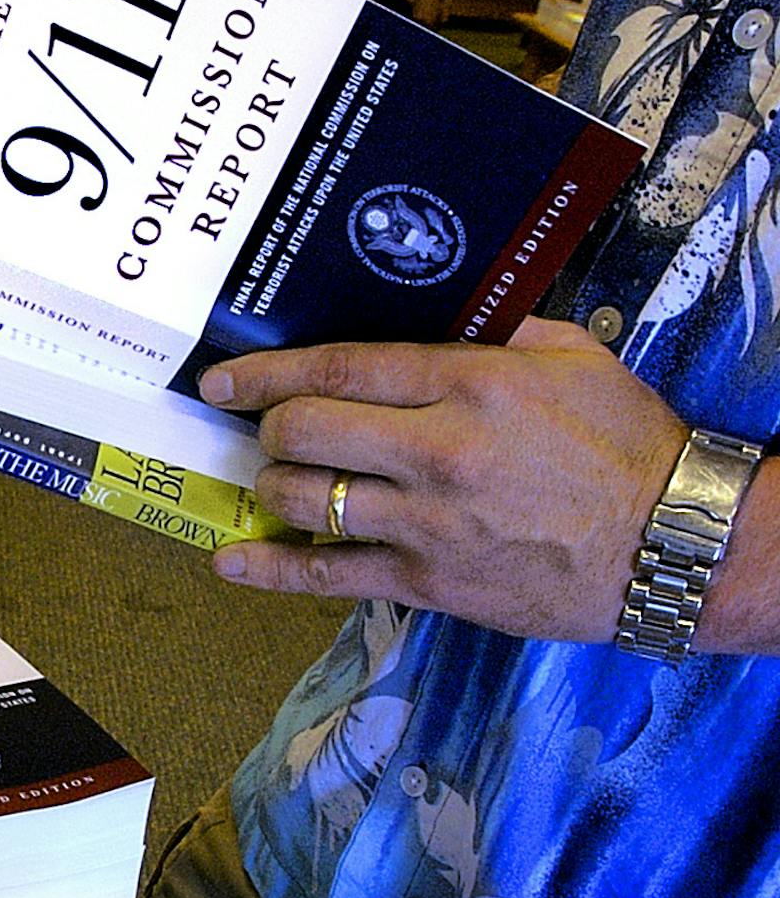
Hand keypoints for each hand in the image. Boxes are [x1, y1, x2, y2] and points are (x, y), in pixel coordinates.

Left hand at [201, 319, 688, 642]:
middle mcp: (437, 451)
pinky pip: (325, 576)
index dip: (266, 373)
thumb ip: (493, 332)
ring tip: (278, 479)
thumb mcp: (571, 357)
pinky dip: (269, 569)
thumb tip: (432, 315)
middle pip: (303, 431)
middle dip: (271, 427)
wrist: (673, 541)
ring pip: (304, 499)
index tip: (225, 379)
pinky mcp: (426, 582)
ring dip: (274, 486)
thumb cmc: (625, 443)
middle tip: (270, 428)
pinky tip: (232, 561)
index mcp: (469, 384)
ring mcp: (425, 522)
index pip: (338, 369)